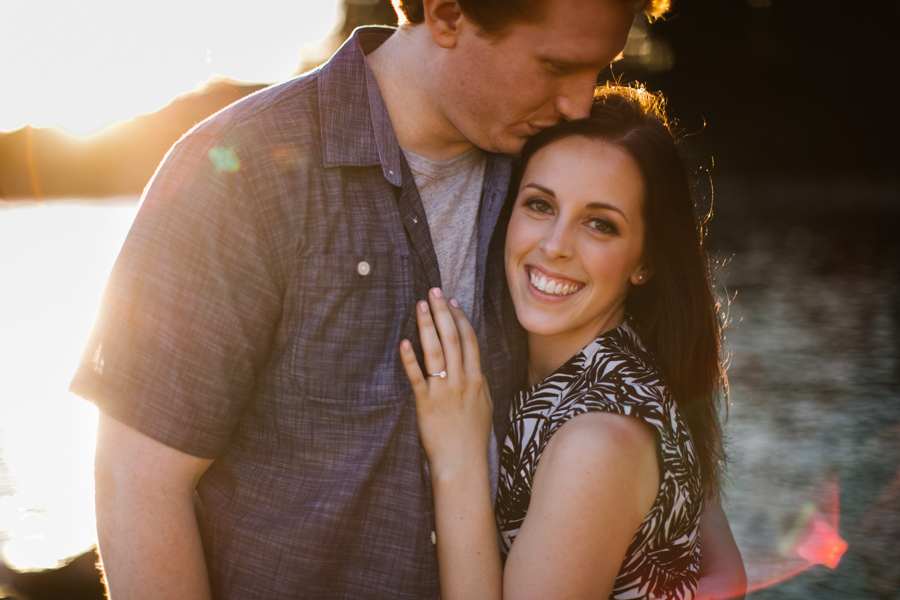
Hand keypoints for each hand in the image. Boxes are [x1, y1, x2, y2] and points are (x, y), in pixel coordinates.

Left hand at [399, 288, 492, 477]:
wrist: (462, 463)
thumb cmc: (472, 437)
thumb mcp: (484, 406)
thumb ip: (478, 383)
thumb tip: (474, 367)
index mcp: (477, 379)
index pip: (469, 340)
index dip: (460, 318)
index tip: (452, 301)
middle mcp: (462, 380)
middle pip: (452, 338)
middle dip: (442, 312)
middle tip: (434, 291)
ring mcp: (444, 391)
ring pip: (436, 351)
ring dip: (427, 325)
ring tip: (420, 305)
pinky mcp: (426, 403)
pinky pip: (417, 377)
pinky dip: (410, 359)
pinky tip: (403, 342)